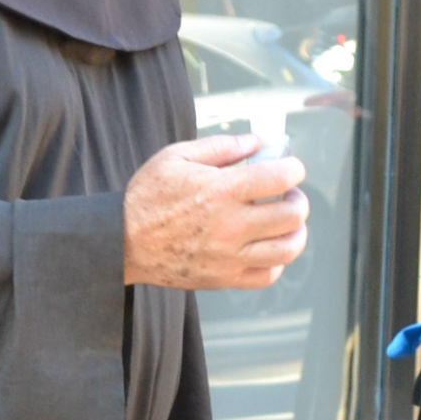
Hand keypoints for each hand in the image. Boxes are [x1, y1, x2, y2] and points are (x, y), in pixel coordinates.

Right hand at [124, 133, 308, 290]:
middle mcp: (230, 226)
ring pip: (287, 249)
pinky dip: (277, 261)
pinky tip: (269, 246)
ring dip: (297, 232)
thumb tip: (256, 141)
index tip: (291, 167)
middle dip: (298, 200)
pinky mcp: (224, 277)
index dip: (294, 169)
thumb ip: (221, 147)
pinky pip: (267, 275)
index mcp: (220, 191)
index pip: (279, 178)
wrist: (122, 242)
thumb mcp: (177, 156)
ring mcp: (229, 255)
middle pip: (292, 216)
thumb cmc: (147, 197)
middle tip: (289, 195)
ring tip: (288, 222)